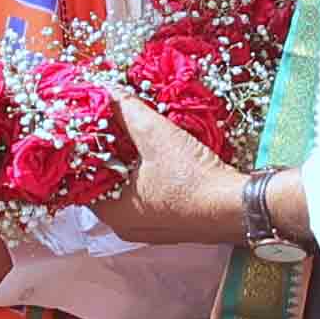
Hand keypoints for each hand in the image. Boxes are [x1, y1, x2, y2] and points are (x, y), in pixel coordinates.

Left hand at [93, 97, 251, 245]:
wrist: (239, 206)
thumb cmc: (194, 179)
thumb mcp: (156, 136)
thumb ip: (127, 111)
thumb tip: (107, 91)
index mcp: (113, 213)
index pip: (80, 181)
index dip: (81, 151)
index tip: (85, 128)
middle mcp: (125, 227)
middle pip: (103, 185)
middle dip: (105, 154)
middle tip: (106, 125)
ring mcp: (148, 228)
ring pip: (125, 190)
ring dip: (125, 164)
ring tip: (126, 133)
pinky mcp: (169, 223)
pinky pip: (145, 196)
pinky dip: (143, 176)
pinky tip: (150, 153)